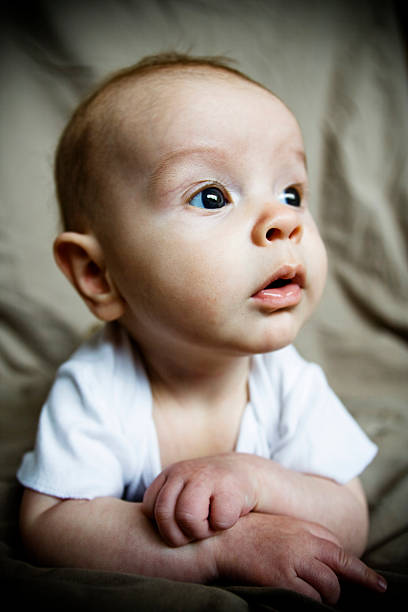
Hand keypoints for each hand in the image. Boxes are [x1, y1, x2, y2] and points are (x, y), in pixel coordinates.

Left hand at [142, 453, 257, 545]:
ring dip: (201, 531)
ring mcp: (206, 476)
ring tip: (210, 526)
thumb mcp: (181, 494)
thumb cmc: (208, 496)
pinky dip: (223, 526)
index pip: (150, 509)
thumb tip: (133, 547)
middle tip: (194, 534)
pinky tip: (229, 516)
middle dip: (178, 535)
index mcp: (169, 475)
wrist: (246, 476)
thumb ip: (164, 509)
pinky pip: (218, 520)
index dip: (164, 527)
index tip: (180, 526)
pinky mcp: (230, 488)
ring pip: (187, 517)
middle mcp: (184, 472)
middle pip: (164, 515)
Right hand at [214, 513, 386, 604]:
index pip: (343, 554)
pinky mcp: (282, 577)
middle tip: (325, 595)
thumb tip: (332, 561)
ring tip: (302, 594)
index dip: (362, 573)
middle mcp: (306, 543)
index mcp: (309, 530)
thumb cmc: (254, 534)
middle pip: (340, 573)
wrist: (224, 536)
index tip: (378, 586)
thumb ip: (310, 540)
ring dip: (321, 598)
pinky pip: (308, 599)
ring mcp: (295, 560)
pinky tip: (292, 597)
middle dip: (336, 590)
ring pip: (328, 589)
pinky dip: (307, 603)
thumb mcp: (286, 528)